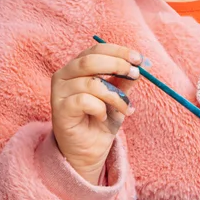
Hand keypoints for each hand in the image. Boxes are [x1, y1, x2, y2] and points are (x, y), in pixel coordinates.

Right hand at [51, 42, 141, 184]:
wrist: (89, 149)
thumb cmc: (102, 119)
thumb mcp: (119, 96)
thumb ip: (125, 79)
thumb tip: (141, 65)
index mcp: (78, 67)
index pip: (97, 49)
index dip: (119, 52)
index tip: (139, 59)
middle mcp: (64, 75)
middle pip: (90, 60)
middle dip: (118, 65)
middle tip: (135, 75)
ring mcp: (59, 92)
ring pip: (91, 83)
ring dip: (115, 96)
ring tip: (125, 108)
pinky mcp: (59, 109)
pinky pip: (84, 101)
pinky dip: (100, 108)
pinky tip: (102, 117)